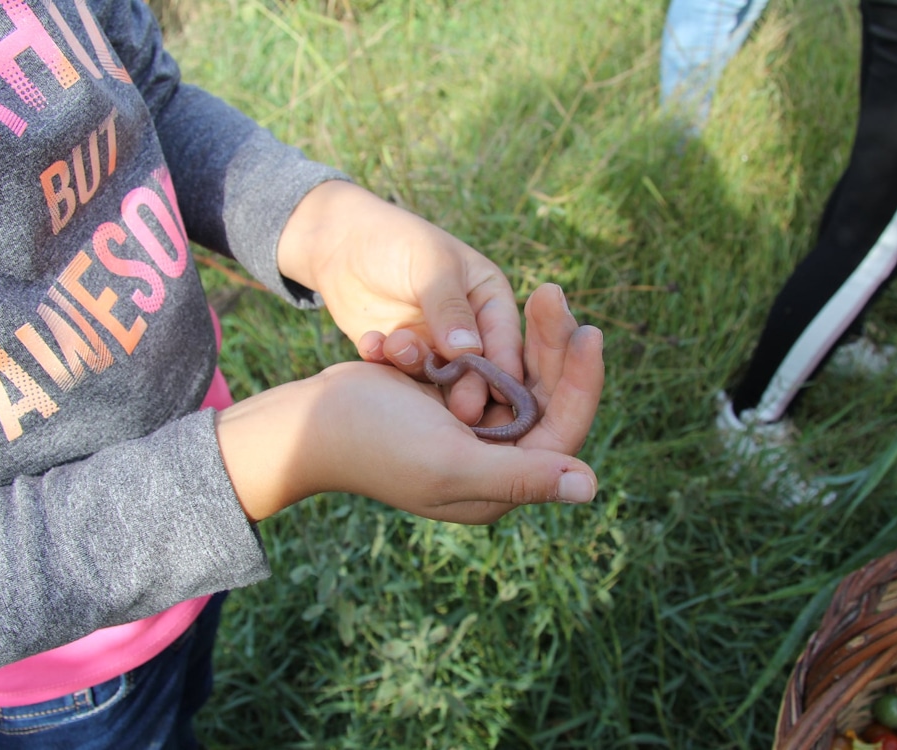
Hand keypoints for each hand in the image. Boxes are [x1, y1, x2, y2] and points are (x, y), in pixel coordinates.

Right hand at [213, 284, 602, 524]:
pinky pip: (484, 364)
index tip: (590, 331)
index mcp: (501, 484)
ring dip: (521, 336)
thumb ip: (520, 474)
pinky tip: (497, 310)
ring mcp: (470, 429)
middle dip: (552, 345)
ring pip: (518, 373)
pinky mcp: (448, 401)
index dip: (581, 382)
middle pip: (544, 396)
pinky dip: (483, 339)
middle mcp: (493, 460)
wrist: (306, 420)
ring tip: (536, 293)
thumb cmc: (374, 442)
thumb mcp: (450, 461)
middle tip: (554, 293)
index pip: (562, 429)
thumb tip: (590, 487)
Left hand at [274, 180, 520, 423]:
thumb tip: (470, 351)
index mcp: (488, 300)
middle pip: (477, 370)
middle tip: (463, 413)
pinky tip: (370, 344)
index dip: (504, 369)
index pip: (505, 339)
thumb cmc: (396, 240)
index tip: (501, 399)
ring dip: (416, 366)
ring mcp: (434, 346)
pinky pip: (399, 374)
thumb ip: (449, 308)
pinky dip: (385, 364)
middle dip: (468, 388)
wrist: (339, 243)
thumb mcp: (429, 265)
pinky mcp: (401, 358)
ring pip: (437, 376)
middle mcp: (467, 329)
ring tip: (395, 345)